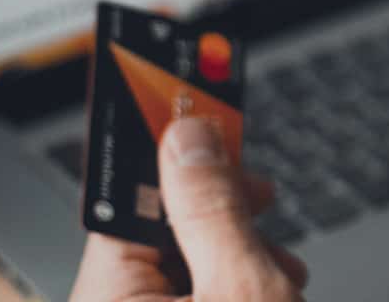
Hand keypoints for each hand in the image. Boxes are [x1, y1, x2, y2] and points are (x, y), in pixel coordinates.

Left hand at [69, 118, 308, 301]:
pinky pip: (191, 290)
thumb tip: (190, 138)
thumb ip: (213, 209)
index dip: (167, 150)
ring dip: (236, 249)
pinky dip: (232, 280)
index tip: (199, 106)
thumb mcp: (242, 287)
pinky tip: (271, 288)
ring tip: (279, 269)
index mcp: (109, 297)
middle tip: (261, 194)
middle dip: (217, 208)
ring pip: (182, 258)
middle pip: (158, 226)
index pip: (127, 198)